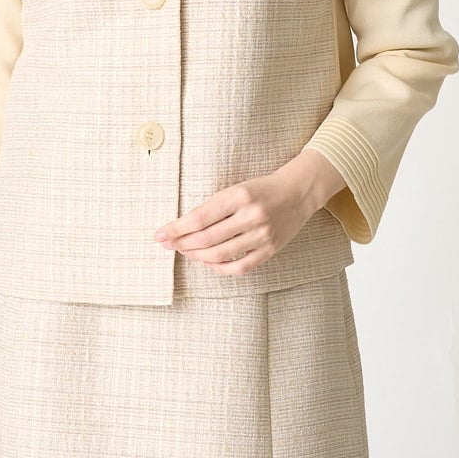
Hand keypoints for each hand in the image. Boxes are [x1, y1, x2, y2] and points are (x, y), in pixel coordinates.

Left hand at [152, 153, 332, 274]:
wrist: (298, 192)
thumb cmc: (261, 189)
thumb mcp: (236, 189)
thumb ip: (214, 207)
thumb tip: (183, 227)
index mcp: (239, 195)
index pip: (200, 217)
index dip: (176, 229)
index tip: (160, 234)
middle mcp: (251, 215)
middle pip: (207, 238)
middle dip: (182, 243)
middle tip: (168, 244)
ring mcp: (262, 235)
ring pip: (220, 255)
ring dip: (197, 256)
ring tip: (186, 251)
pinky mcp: (270, 250)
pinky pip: (240, 267)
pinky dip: (220, 268)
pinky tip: (208, 263)